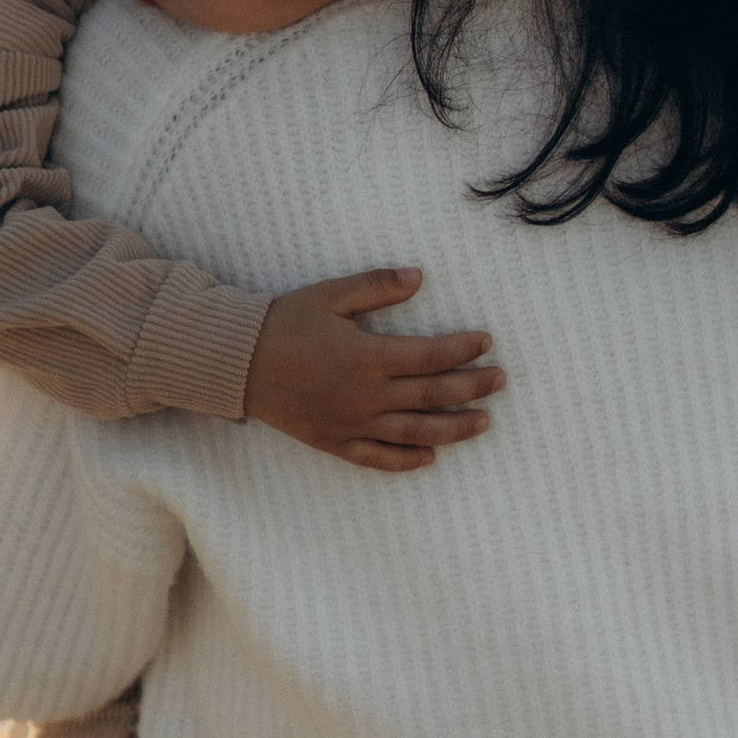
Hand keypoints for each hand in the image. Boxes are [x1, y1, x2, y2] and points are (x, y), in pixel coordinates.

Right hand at [244, 268, 502, 474]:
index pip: (432, 356)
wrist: (237, 362)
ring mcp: (352, 424)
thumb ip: (377, 286)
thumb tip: (420, 276)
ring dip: (454, 428)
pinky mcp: (335, 442)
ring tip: (484, 423)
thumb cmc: (285, 323)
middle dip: (472, 387)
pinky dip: (406, 461)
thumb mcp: (331, 295)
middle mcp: (367, 396)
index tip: (487, 342)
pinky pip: (377, 458)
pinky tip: (430, 458)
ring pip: (415, 432)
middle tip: (500, 381)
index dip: (464, 349)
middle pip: (433, 394)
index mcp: (369, 357)